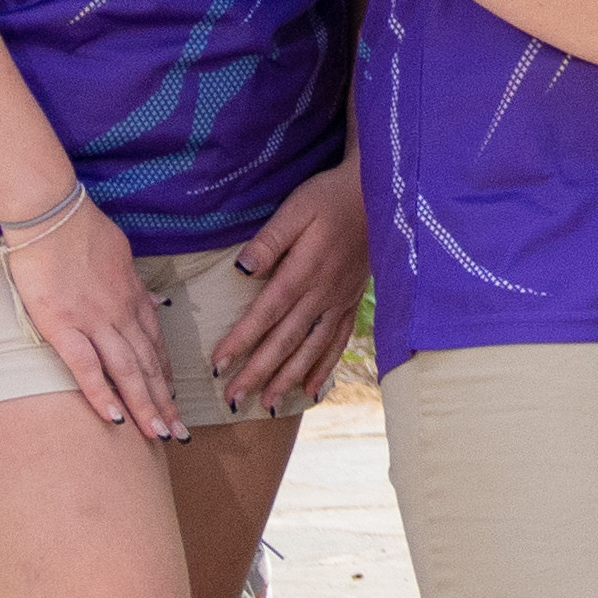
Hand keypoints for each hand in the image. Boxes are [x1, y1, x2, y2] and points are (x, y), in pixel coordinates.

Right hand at [0, 198, 182, 447]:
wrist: (51, 213)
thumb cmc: (79, 230)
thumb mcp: (118, 256)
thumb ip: (131, 283)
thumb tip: (148, 297)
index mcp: (133, 298)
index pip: (156, 345)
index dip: (166, 375)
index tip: (174, 399)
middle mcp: (122, 314)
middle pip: (150, 365)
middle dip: (166, 402)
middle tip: (179, 434)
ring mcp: (95, 321)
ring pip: (129, 372)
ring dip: (146, 406)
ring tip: (160, 436)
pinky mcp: (64, 325)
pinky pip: (87, 367)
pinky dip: (103, 395)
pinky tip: (116, 419)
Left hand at [214, 164, 368, 406]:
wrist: (379, 194)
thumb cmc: (330, 197)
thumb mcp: (296, 208)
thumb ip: (270, 240)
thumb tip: (242, 269)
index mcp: (304, 271)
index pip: (266, 313)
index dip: (241, 340)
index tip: (217, 365)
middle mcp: (323, 293)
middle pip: (287, 340)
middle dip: (259, 371)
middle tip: (233, 398)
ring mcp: (340, 301)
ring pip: (312, 348)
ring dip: (289, 378)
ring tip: (268, 403)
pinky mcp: (352, 301)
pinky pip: (338, 341)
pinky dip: (324, 367)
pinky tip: (310, 389)